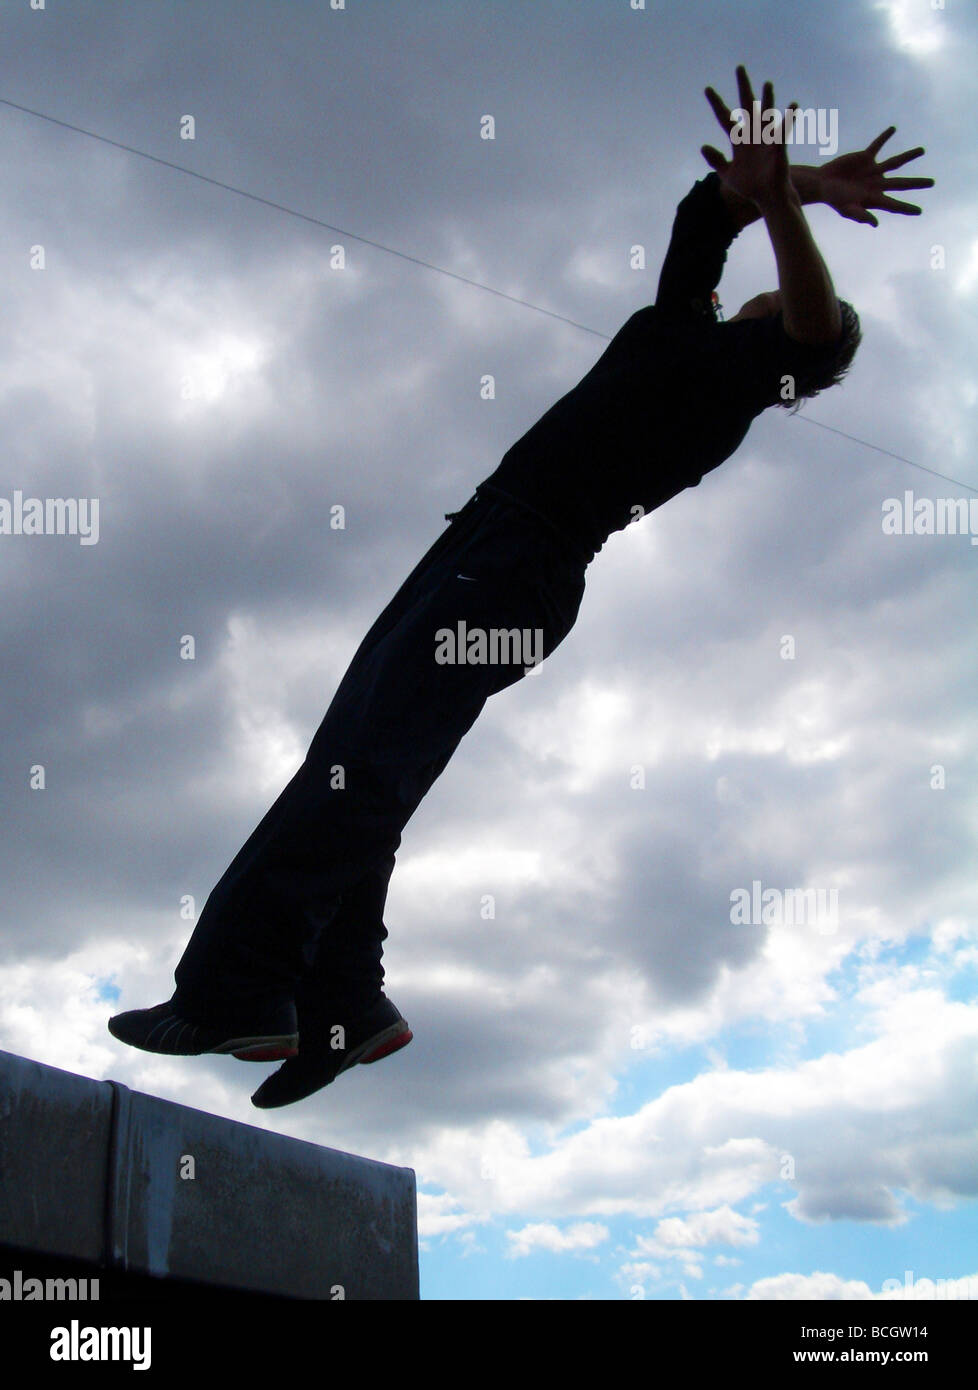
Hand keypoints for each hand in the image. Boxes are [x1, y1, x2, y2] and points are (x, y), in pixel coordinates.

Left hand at [701, 65, 797, 208]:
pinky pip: (782, 132)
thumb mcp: (728, 174)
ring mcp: (765, 141)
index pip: (725, 118)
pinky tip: (793, 106)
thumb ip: (716, 160)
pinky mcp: (777, 149)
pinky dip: (788, 119)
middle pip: (746, 107)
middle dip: (743, 88)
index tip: (707, 89)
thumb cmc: (750, 187)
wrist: (767, 198)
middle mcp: (752, 136)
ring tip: (767, 84)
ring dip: (766, 100)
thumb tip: (703, 146)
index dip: (716, 104)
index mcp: (739, 141)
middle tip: (739, 68)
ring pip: (765, 115)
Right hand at [814, 129, 934, 225]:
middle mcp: (877, 184)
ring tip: (921, 150)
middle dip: (917, 183)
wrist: (822, 184)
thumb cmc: (834, 200)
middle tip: (932, 183)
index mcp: (874, 198)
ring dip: (909, 156)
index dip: (906, 208)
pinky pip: (877, 146)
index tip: (919, 211)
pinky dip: (884, 137)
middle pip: (902, 183)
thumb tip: (875, 223)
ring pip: (895, 162)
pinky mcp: (865, 158)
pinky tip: (893, 129)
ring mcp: (873, 170)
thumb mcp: (847, 210)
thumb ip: (861, 215)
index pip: (894, 204)